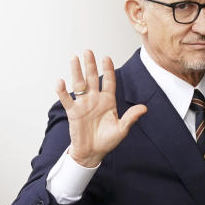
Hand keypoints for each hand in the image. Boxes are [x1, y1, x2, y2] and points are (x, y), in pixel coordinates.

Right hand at [56, 50, 146, 166]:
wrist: (92, 153)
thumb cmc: (107, 141)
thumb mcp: (121, 130)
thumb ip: (130, 118)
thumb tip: (144, 108)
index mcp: (108, 101)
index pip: (108, 82)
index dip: (107, 70)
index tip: (106, 58)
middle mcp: (95, 99)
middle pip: (92, 78)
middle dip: (90, 65)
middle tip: (88, 51)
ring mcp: (83, 104)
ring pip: (79, 84)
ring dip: (76, 71)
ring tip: (74, 58)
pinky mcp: (73, 112)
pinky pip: (67, 99)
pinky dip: (62, 91)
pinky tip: (60, 82)